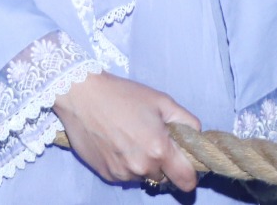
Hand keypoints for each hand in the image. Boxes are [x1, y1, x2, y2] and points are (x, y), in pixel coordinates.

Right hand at [52, 72, 200, 188]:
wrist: (81, 95)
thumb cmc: (122, 95)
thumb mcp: (161, 100)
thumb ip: (187, 122)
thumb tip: (196, 138)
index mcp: (159, 150)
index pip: (187, 181)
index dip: (189, 172)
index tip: (183, 161)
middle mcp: (141, 167)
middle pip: (164, 178)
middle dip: (163, 163)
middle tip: (150, 139)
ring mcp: (122, 173)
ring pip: (143, 176)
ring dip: (142, 164)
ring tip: (129, 138)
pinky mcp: (106, 174)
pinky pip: (124, 175)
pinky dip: (124, 164)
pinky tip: (115, 143)